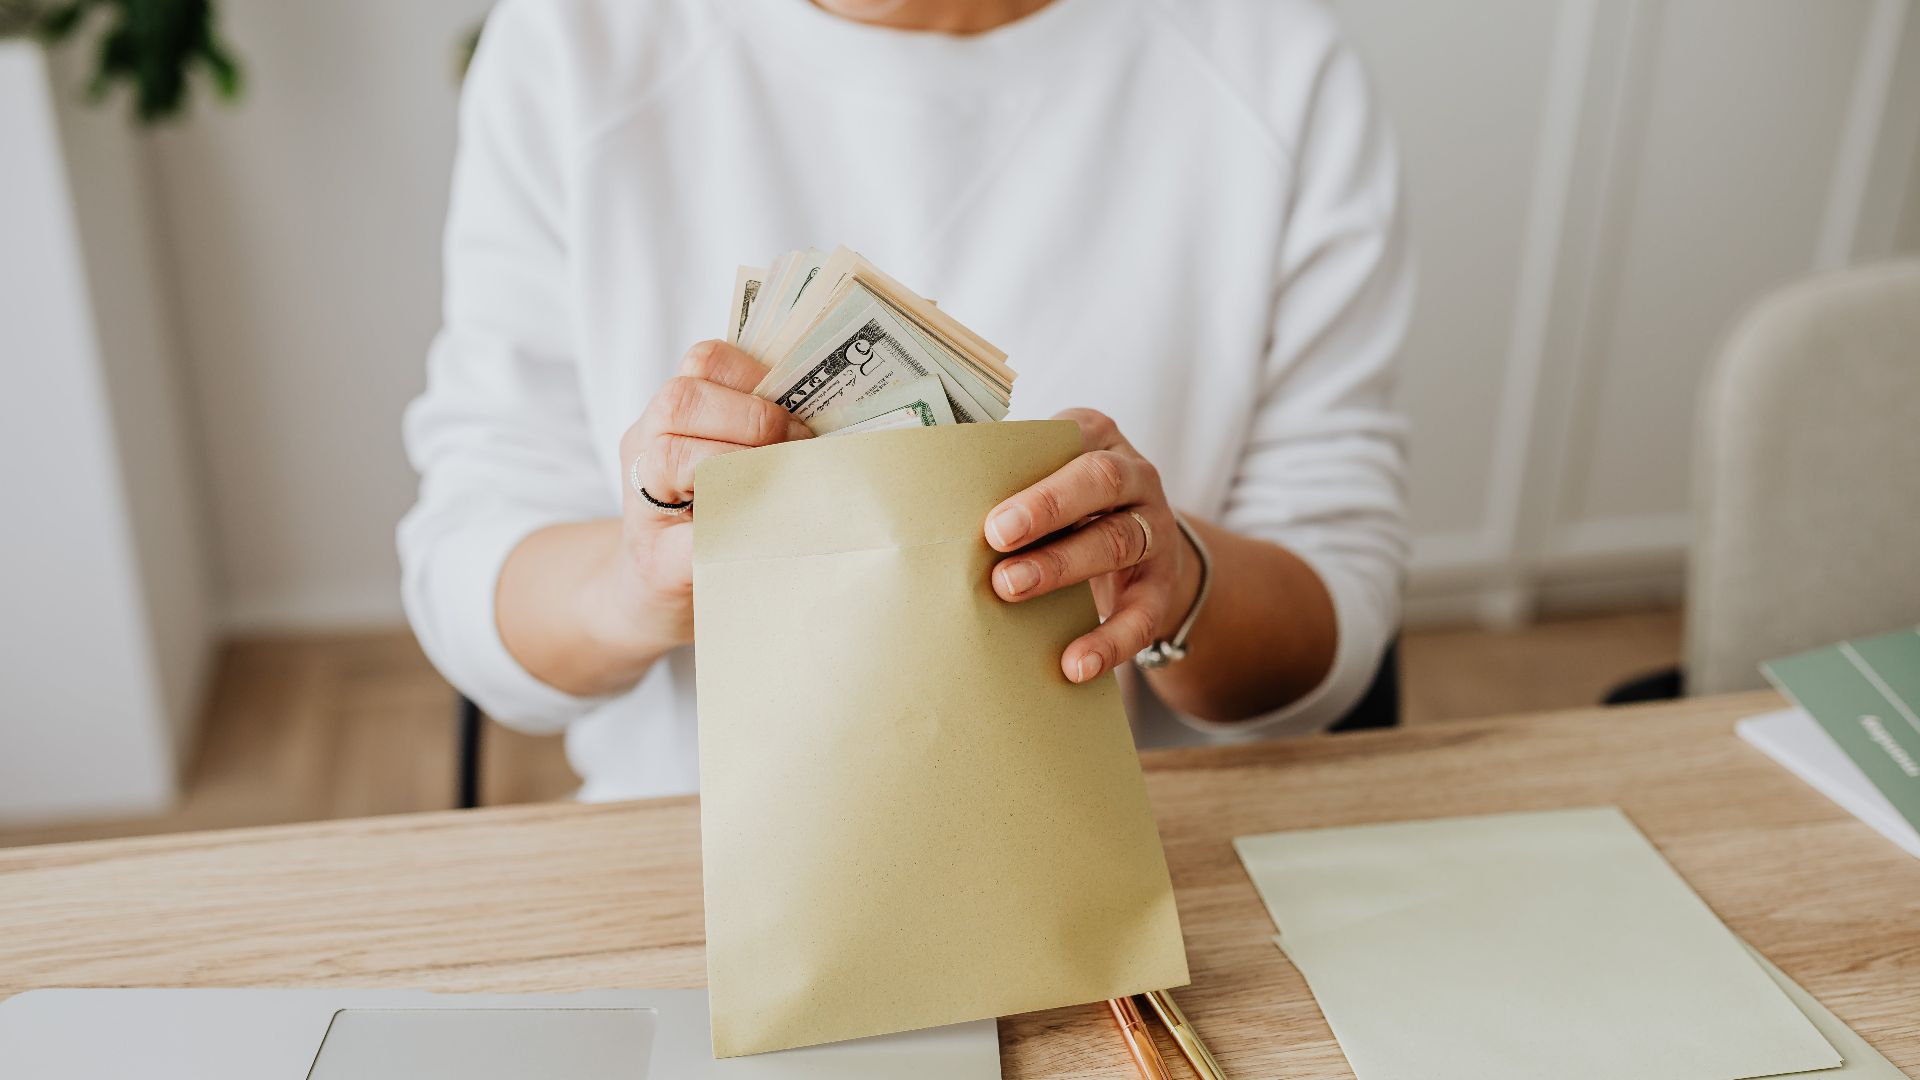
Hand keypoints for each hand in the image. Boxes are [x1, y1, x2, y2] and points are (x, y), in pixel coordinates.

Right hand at [591, 340, 810, 651]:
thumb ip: (763, 433)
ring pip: (670, 455)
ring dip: (738, 463)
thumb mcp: (727, 462)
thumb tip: (846, 420)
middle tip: (797, 446)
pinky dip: (736, 528)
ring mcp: (642, 505)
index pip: (704, 361)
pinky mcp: (656, 562)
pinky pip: (692, 536)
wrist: (653, 596)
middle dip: (753, 418)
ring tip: (779, 484)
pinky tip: (770, 531)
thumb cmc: (709, 522)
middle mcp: (644, 448)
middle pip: (682, 399)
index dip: (756, 375)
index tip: (799, 408)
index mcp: (669, 415)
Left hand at [984, 409, 1199, 683]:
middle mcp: (1136, 477)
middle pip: (1100, 481)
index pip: (1073, 435)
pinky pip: (1142, 614)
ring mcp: (1155, 531)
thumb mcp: (1044, 482)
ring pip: (1117, 541)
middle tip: (995, 536)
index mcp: (1097, 439)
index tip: (992, 506)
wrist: (1140, 560)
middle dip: (1047, 507)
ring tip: (1010, 588)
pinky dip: (1109, 641)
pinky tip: (1075, 664)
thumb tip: (923, 505)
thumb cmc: (1067, 512)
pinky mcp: (1160, 587)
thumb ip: (1001, 482)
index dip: (1034, 468)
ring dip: (1062, 566)